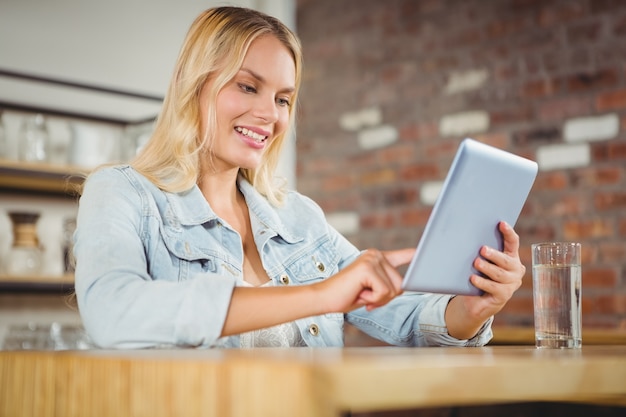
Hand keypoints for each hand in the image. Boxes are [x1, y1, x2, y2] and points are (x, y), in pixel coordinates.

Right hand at [317, 248, 414, 312]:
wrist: (324, 298)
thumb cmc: (347, 296)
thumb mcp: (373, 291)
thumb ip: (388, 286)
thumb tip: (405, 286)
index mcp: (378, 258)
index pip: (404, 255)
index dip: (417, 255)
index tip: (428, 251)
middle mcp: (376, 255)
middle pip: (401, 284)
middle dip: (386, 297)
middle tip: (367, 296)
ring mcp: (371, 259)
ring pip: (394, 290)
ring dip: (379, 299)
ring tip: (361, 294)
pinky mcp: (367, 268)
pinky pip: (384, 292)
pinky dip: (373, 300)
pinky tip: (359, 294)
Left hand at [446, 221, 525, 338]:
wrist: (478, 300)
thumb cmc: (480, 274)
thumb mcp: (482, 260)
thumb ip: (481, 250)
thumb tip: (465, 233)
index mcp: (511, 256)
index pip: (513, 242)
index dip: (508, 232)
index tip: (501, 223)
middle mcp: (515, 269)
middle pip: (506, 260)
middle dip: (494, 254)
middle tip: (482, 249)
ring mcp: (511, 283)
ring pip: (499, 274)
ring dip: (487, 268)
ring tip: (476, 263)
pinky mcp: (504, 295)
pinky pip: (493, 288)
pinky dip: (482, 282)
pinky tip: (473, 279)